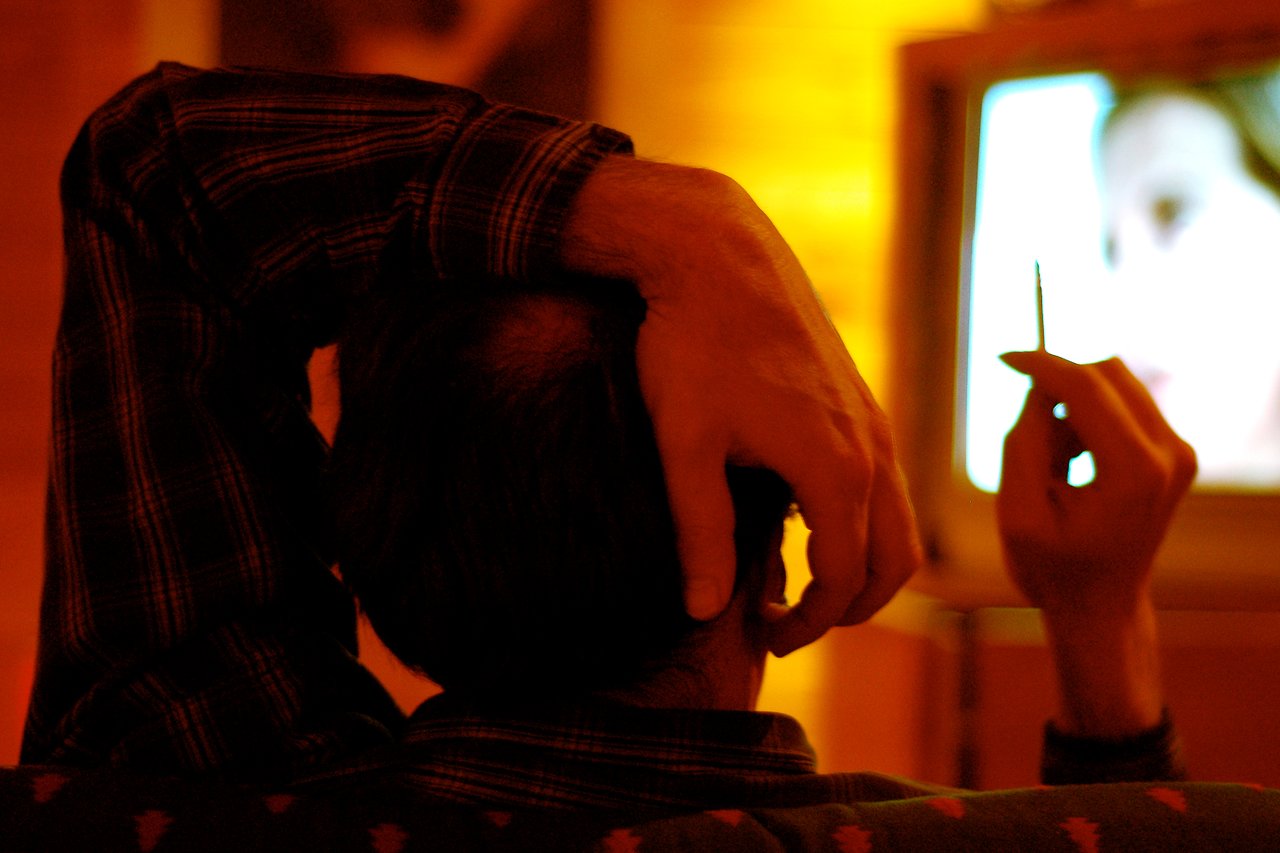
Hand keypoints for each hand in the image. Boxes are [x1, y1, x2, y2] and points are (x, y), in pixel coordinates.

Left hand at [561, 156, 921, 654]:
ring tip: (801, 581)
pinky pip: (884, 478)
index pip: (845, 578)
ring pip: (898, 517)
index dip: (810, 621)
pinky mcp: (859, 396)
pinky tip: (803, 517)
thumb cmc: (693, 342)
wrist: (717, 250)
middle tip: (791, 624)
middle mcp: (871, 445)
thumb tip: (703, 609)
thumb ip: (700, 531)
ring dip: (863, 562)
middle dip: (853, 604)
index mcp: (834, 466)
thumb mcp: (685, 444)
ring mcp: (872, 417)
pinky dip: (861, 518)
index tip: (766, 635)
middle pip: (897, 560)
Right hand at [997, 352, 1195, 619]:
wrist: (1101, 607)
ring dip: (1073, 406)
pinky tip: (1074, 465)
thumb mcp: (1017, 512)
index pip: (1085, 385)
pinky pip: (1126, 404)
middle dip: (1058, 388)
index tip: (1003, 357)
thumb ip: (1024, 442)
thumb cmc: (1053, 569)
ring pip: (1116, 383)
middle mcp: (1169, 453)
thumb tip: (1039, 387)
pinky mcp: (1176, 453)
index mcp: (1133, 470)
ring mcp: (1179, 452)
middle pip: (1106, 372)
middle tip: (1031, 438)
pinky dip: (1090, 418)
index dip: (1040, 364)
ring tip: (1055, 464)